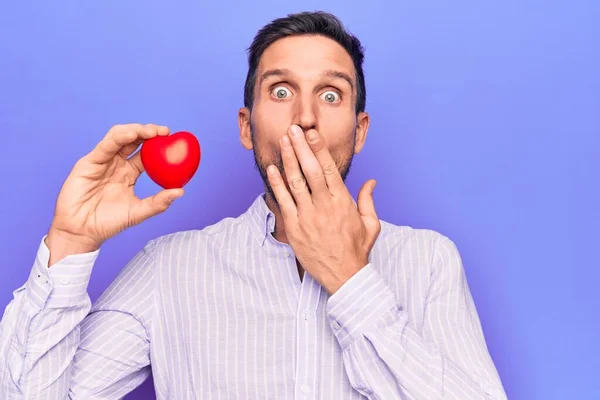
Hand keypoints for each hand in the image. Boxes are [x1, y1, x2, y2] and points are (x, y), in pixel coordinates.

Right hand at [48, 123, 183, 253]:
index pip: (146, 153)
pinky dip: (119, 137)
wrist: (82, 232)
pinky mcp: (89, 162)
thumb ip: (158, 202)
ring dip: (136, 130)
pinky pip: (105, 146)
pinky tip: (132, 134)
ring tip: (151, 131)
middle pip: (134, 141)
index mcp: (130, 173)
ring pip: (119, 137)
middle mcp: (117, 164)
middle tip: (165, 132)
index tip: (174, 140)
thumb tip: (181, 192)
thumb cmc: (108, 223)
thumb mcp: (138, 212)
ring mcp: (103, 161)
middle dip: (149, 132)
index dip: (159, 145)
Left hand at [267, 125, 380, 294]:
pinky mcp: (294, 228)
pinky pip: (283, 201)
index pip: (329, 169)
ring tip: (283, 141)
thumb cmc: (356, 250)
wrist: (344, 277)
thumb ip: (368, 201)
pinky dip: (277, 184)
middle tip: (293, 129)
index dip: (319, 149)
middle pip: (310, 170)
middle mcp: (325, 206)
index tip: (311, 133)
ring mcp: (308, 216)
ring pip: (296, 182)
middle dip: (301, 147)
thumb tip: (371, 181)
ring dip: (288, 159)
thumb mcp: (371, 225)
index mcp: (343, 202)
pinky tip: (273, 168)